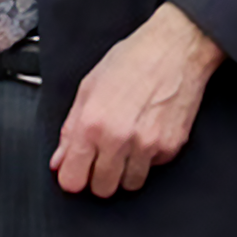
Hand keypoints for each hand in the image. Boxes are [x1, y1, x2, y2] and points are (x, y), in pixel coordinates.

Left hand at [51, 2, 224, 197]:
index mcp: (92, 122)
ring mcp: (147, 145)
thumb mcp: (90, 85)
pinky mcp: (171, 147)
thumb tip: (60, 159)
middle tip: (104, 156)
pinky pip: (153, 168)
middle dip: (99, 177)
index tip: (77, 169)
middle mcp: (118, 138)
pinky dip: (149, 157)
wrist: (177, 47)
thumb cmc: (134, 58)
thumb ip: (70, 128)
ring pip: (129, 185)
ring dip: (126, 170)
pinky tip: (148, 131)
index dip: (73, 176)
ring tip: (128, 143)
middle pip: (102, 189)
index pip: (72, 180)